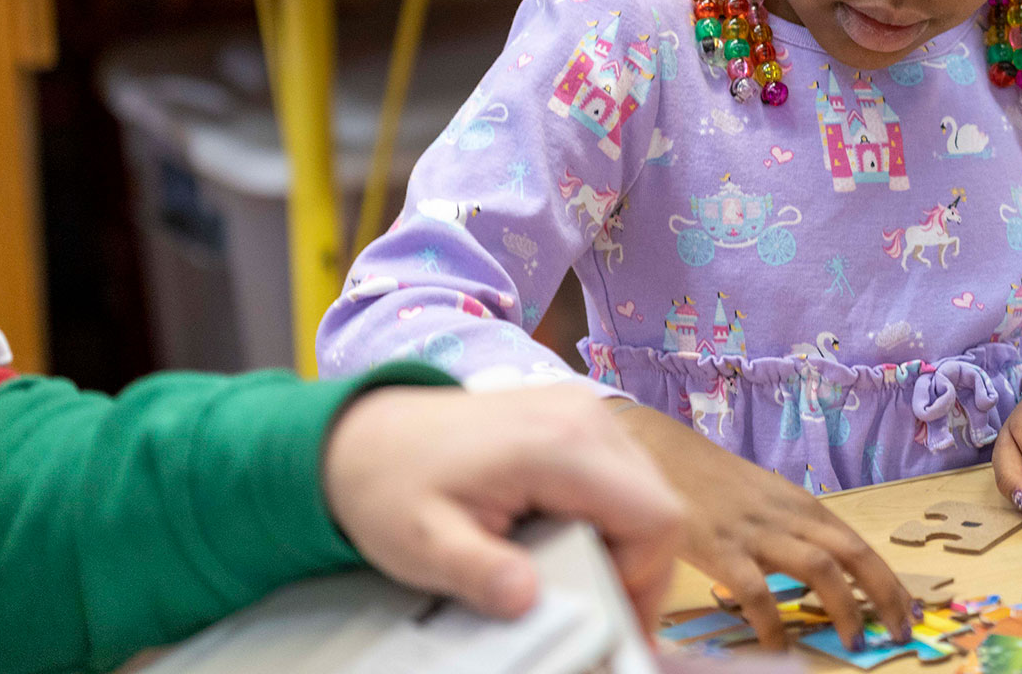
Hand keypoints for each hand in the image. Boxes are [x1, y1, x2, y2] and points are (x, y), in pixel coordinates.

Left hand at [323, 383, 684, 626]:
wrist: (361, 434)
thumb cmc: (389, 486)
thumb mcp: (422, 543)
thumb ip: (478, 573)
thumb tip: (527, 601)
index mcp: (561, 445)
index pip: (656, 518)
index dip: (643, 577)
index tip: (602, 612)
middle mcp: (587, 417)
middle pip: (660, 505)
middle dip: (637, 567)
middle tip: (595, 609)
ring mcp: (584, 410)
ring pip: (647, 490)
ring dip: (625, 542)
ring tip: (576, 576)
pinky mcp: (576, 416)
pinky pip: (622, 475)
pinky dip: (610, 516)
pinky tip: (567, 540)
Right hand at [617, 403, 911, 651]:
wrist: (657, 451)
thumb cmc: (709, 481)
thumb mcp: (762, 499)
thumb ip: (789, 529)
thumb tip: (820, 572)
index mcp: (801, 505)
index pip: (859, 544)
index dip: (888, 579)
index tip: (904, 611)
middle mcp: (787, 515)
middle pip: (853, 553)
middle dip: (884, 593)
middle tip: (900, 630)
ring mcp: (755, 530)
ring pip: (818, 566)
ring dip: (844, 605)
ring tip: (855, 641)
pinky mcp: (720, 547)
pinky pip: (756, 591)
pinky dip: (773, 622)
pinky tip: (780, 646)